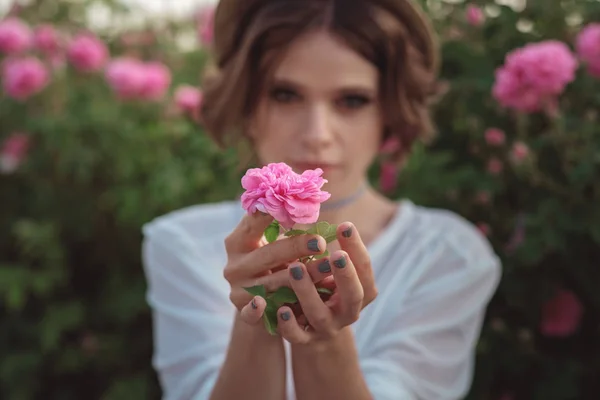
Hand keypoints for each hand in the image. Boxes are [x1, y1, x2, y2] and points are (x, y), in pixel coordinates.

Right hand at [223, 212, 332, 325]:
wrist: (261, 303)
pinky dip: (256, 309)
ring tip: (327, 268)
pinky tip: (271, 305)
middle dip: (296, 247)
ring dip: (302, 276)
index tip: (296, 204)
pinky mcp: (244, 312)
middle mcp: (234, 265)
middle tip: (321, 242)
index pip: (254, 222)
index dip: (275, 213)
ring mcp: (238, 290)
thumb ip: (281, 225)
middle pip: (268, 254)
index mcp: (237, 241)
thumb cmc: (272, 262)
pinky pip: (250, 312)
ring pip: (273, 283)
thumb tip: (306, 199)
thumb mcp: (270, 243)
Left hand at [275, 222, 377, 343]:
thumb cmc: (324, 286)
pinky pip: (297, 336)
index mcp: (361, 291)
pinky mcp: (304, 340)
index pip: (365, 270)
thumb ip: (331, 249)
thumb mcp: (332, 270)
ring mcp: (326, 328)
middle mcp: (348, 312)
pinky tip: (281, 309)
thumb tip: (315, 206)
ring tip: (295, 267)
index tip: (345, 225)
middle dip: (345, 274)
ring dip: (308, 291)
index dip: (358, 249)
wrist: (312, 327)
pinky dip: (289, 324)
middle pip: (353, 295)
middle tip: (334, 253)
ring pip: (318, 314)